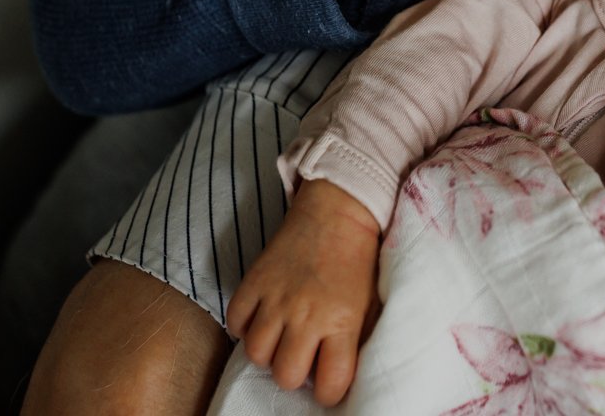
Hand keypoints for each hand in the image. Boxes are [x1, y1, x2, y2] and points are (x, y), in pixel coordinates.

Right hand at [226, 180, 381, 406]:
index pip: (329, 384)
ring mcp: (276, 297)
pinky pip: (235, 322)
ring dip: (268, 352)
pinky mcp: (254, 280)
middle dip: (293, 375)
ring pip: (255, 354)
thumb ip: (355, 340)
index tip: (328, 383)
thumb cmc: (358, 261)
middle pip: (285, 375)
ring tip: (281, 338)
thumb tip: (343, 375)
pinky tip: (261, 319)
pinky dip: (244, 327)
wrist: (338, 212)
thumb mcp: (369, 303)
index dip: (329, 392)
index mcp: (342, 321)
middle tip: (302, 358)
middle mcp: (306, 313)